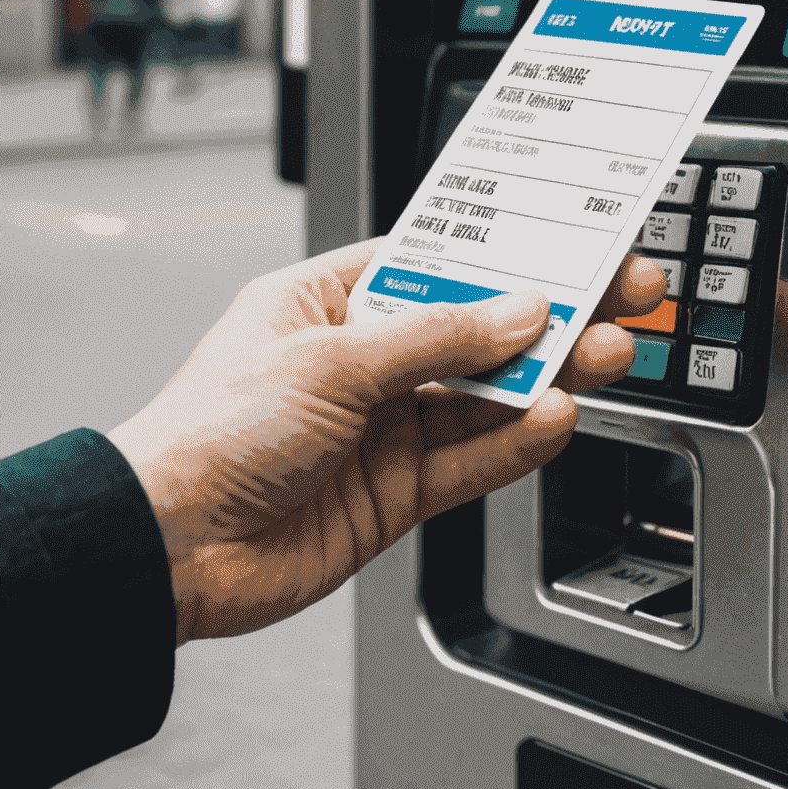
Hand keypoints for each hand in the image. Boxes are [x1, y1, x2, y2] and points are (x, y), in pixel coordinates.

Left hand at [108, 239, 667, 643]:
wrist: (169, 546)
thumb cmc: (210, 430)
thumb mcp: (328, 362)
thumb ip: (434, 339)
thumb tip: (517, 312)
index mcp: (326, 302)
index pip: (435, 265)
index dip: (505, 255)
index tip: (569, 242)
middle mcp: (357, 360)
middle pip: (472, 330)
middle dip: (546, 316)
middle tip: (618, 298)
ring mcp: (378, 427)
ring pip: (481, 395)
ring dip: (544, 377)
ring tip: (606, 356)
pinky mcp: (393, 491)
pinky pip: (469, 459)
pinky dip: (514, 442)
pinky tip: (556, 417)